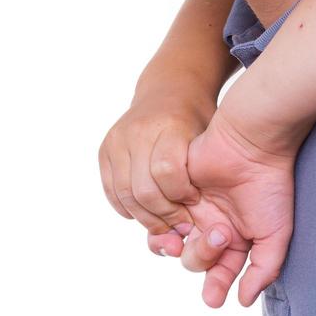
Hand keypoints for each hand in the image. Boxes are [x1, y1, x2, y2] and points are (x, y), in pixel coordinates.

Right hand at [98, 87, 213, 256]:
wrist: (169, 89)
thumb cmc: (198, 120)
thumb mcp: (210, 138)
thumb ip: (204, 173)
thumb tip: (193, 225)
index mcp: (169, 124)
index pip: (167, 171)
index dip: (181, 195)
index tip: (195, 202)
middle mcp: (138, 131)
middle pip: (144, 189)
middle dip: (164, 215)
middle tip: (180, 226)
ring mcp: (117, 139)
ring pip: (125, 194)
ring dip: (144, 217)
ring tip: (164, 225)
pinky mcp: (105, 149)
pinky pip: (111, 190)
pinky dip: (127, 208)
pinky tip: (145, 212)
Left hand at [155, 106, 297, 307]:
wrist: (253, 142)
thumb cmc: (269, 184)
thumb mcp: (276, 233)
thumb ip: (264, 269)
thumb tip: (244, 300)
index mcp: (235, 236)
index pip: (219, 270)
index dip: (216, 286)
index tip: (214, 297)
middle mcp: (211, 224)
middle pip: (194, 260)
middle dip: (206, 257)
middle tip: (222, 235)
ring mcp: (191, 207)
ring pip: (174, 242)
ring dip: (191, 243)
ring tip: (211, 228)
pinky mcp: (173, 190)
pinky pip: (159, 216)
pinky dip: (171, 219)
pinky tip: (190, 208)